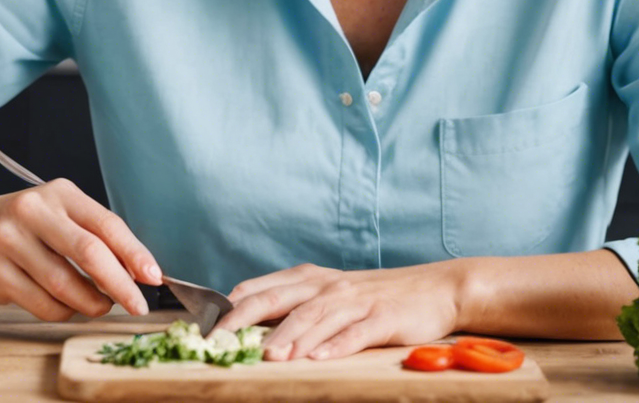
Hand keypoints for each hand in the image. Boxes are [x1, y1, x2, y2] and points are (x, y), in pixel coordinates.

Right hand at [0, 179, 161, 321]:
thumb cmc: (23, 226)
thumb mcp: (58, 215)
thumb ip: (94, 237)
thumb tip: (138, 273)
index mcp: (59, 193)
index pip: (106, 224)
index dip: (134, 254)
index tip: (153, 277)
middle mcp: (33, 211)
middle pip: (89, 253)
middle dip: (120, 285)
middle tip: (137, 305)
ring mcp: (9, 241)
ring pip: (65, 286)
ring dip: (91, 303)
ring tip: (99, 305)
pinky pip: (42, 304)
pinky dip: (63, 312)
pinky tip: (65, 305)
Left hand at [216, 262, 464, 360]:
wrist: (434, 288)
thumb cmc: (376, 296)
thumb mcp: (331, 292)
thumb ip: (295, 304)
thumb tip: (249, 322)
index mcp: (310, 279)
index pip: (260, 288)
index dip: (230, 307)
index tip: (204, 327)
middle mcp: (328, 286)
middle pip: (278, 300)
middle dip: (246, 320)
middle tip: (221, 342)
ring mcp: (355, 301)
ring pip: (314, 317)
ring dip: (289, 336)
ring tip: (268, 355)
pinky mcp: (382, 318)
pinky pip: (355, 332)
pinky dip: (336, 345)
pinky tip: (319, 358)